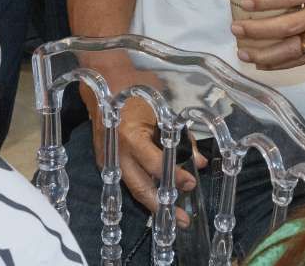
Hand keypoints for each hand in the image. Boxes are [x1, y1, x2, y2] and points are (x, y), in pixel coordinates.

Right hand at [87, 86, 202, 215]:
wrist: (103, 82)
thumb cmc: (137, 90)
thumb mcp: (163, 110)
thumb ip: (182, 137)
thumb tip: (200, 162)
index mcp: (131, 137)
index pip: (155, 165)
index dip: (175, 176)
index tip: (192, 183)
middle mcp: (118, 153)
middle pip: (141, 188)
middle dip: (162, 207)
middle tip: (182, 221)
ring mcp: (109, 160)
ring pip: (133, 189)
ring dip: (153, 204)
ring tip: (172, 218)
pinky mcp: (106, 163)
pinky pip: (127, 181)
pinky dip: (143, 190)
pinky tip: (157, 200)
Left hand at [231, 0, 304, 70]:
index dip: (265, 1)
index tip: (244, 2)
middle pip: (287, 26)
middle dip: (258, 30)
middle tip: (236, 28)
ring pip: (292, 50)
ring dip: (264, 54)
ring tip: (243, 52)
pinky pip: (302, 60)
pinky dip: (281, 64)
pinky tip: (262, 63)